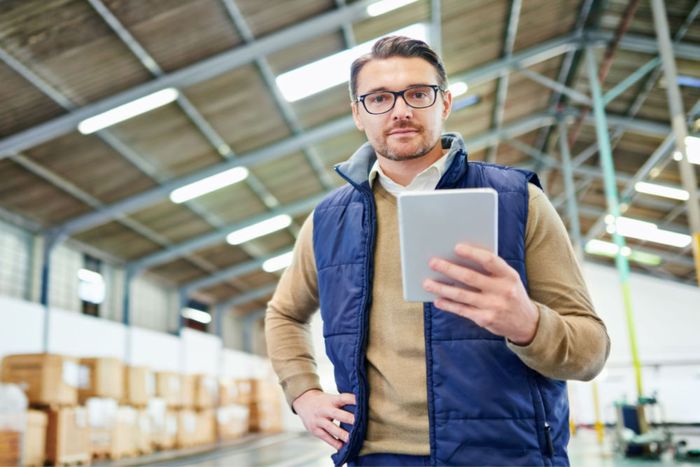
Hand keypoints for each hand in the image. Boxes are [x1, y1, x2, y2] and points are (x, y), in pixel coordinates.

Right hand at [292, 389, 355, 449]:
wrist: (304, 401)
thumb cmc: (323, 401)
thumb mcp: (332, 398)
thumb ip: (343, 404)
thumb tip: (361, 410)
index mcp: (331, 400)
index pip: (343, 398)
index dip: (353, 400)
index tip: (363, 403)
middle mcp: (324, 409)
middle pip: (337, 414)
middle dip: (349, 419)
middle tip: (360, 423)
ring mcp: (318, 420)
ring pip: (331, 427)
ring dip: (342, 434)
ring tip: (352, 439)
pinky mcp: (315, 429)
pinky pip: (325, 437)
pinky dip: (334, 442)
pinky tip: (341, 446)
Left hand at [422, 243, 538, 344]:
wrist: (526, 324)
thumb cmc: (511, 294)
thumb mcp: (509, 279)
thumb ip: (490, 270)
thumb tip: (459, 258)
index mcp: (509, 275)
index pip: (490, 261)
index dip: (473, 253)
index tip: (456, 247)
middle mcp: (502, 291)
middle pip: (470, 277)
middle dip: (449, 269)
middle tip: (432, 262)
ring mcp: (493, 306)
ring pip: (462, 295)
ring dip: (442, 288)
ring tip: (426, 282)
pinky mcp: (485, 319)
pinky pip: (462, 310)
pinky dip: (448, 304)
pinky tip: (437, 299)